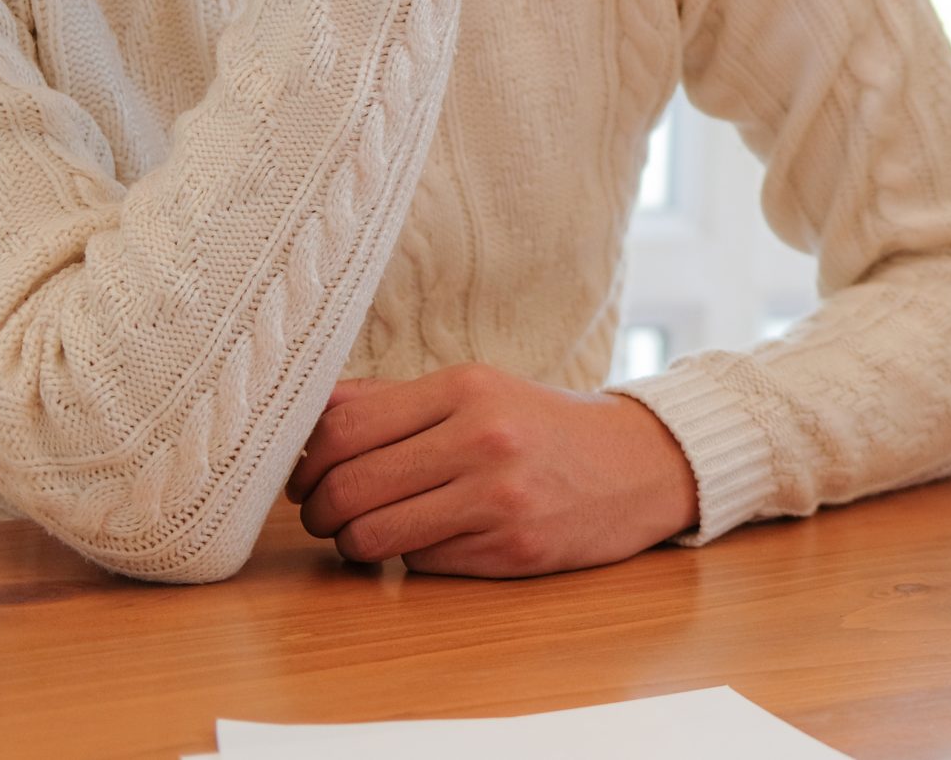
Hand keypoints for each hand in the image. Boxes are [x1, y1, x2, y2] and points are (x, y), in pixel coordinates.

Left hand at [285, 363, 698, 576]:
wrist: (642, 464)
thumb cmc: (546, 426)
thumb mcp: (480, 390)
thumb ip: (395, 400)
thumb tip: (309, 415)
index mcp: (468, 388)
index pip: (343, 428)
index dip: (307, 462)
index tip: (307, 476)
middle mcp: (483, 438)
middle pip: (348, 488)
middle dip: (321, 511)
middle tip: (328, 514)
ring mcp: (499, 498)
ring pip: (372, 536)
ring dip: (356, 543)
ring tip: (371, 533)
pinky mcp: (513, 550)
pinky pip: (420, 564)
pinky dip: (414, 556)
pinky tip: (438, 538)